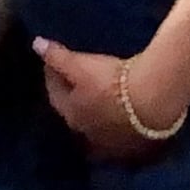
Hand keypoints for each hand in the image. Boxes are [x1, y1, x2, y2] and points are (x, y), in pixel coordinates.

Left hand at [32, 38, 179, 162]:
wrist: (153, 101)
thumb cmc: (112, 81)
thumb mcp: (82, 66)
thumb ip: (57, 57)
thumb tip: (36, 44)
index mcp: (71, 113)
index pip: (55, 92)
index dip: (54, 74)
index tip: (55, 60)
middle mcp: (86, 131)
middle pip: (75, 111)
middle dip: (73, 96)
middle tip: (78, 78)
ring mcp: (110, 141)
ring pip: (97, 125)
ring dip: (96, 112)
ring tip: (103, 97)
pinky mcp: (133, 145)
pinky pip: (120, 134)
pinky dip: (119, 126)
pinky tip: (126, 118)